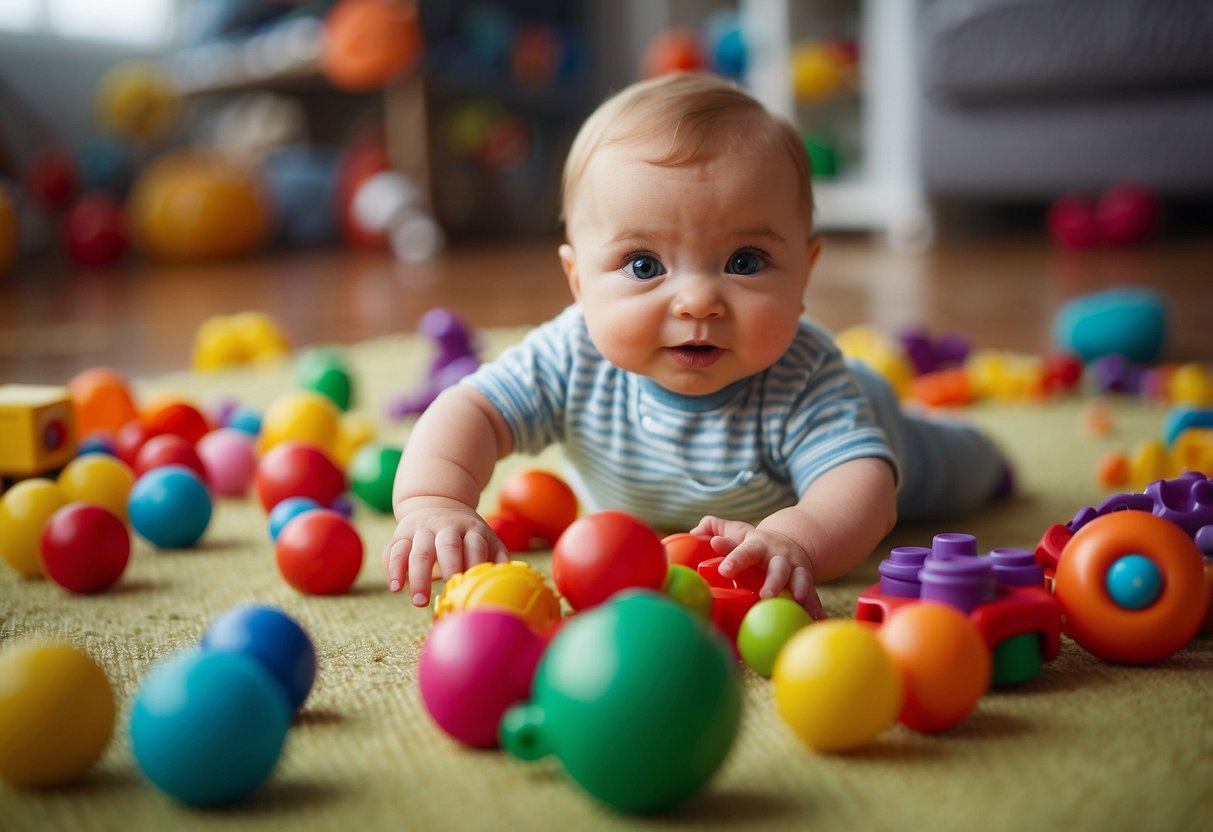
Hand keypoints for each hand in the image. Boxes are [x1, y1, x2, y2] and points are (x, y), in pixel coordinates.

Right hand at [382, 498, 508, 606]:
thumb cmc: (466, 533)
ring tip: (418, 602)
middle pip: (447, 545)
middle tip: (446, 594)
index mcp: (470, 528)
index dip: (475, 564)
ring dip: (417, 576)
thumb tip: (510, 575)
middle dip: (448, 568)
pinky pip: (394, 550)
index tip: (475, 586)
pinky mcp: (401, 534)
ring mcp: (421, 529)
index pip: (475, 545)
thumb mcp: (485, 537)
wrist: (437, 502)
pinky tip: (396, 588)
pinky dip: (393, 569)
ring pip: (418, 550)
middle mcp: (445, 526)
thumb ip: (497, 555)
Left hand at [690, 515, 825, 618]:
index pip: (744, 551)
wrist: (792, 542)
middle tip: (765, 595)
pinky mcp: (806, 582)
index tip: (724, 570)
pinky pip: (813, 597)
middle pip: (778, 567)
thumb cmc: (755, 543)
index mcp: (758, 545)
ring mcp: (796, 569)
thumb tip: (694, 533)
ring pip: (800, 580)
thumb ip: (715, 528)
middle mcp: (779, 556)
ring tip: (798, 604)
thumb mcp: (738, 532)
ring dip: (800, 592)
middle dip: (774, 580)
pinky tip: (819, 620)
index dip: (734, 558)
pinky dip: (816, 609)